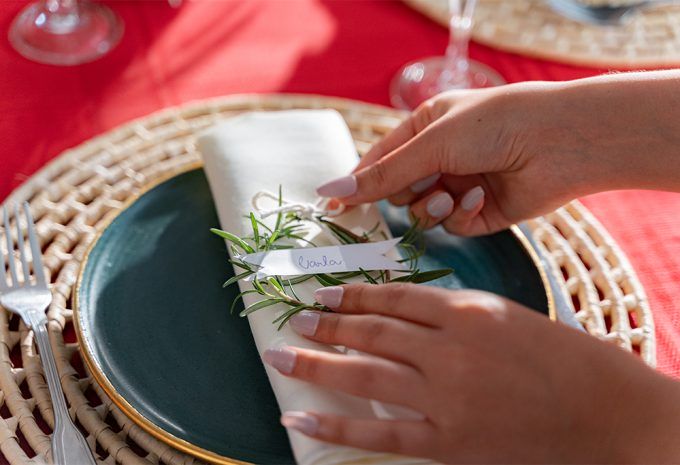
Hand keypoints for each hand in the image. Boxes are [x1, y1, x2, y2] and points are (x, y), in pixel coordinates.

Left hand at [263, 283, 679, 463]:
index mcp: (466, 311)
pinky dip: (336, 427)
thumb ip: (448, 312)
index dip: (351, 293)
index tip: (322, 292)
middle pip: (371, 331)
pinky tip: (300, 418)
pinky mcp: (447, 442)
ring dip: (316, 364)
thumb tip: (394, 311)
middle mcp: (449, 350)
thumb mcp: (502, 315)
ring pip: (365, 375)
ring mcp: (445, 398)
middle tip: (293, 317)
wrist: (602, 411)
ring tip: (280, 355)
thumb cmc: (556, 357)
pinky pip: (380, 433)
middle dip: (326, 324)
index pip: (392, 297)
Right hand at [316, 71, 679, 235]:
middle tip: (418, 187)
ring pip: (423, 212)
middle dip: (404, 194)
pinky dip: (462, 214)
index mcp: (425, 127)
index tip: (333, 207)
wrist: (560, 141)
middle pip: (397, 191)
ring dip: (433, 206)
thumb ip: (382, 175)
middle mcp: (441, 157)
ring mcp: (460, 185)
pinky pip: (453, 224)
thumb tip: (330, 191)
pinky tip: (480, 199)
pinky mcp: (482, 212)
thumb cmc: (494, 125)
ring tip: (451, 193)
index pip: (378, 161)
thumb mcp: (431, 145)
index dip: (356, 184)